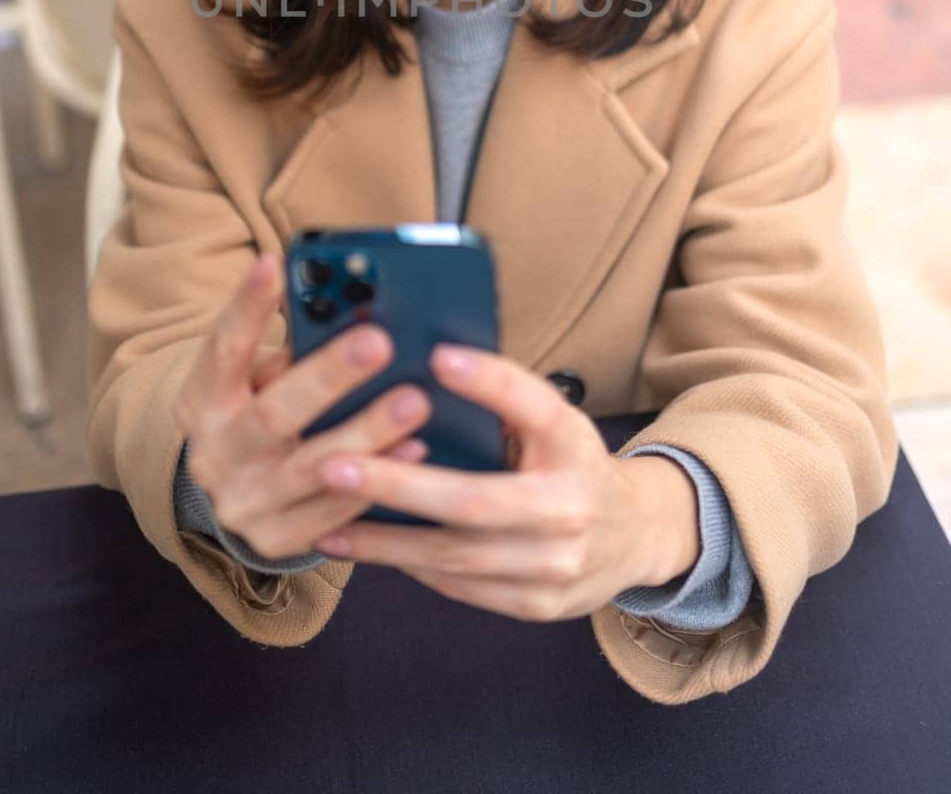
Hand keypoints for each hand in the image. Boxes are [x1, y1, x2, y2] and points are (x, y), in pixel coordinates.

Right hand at [173, 252, 433, 560]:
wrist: (236, 494)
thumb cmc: (262, 410)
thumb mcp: (258, 379)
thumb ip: (291, 353)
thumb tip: (351, 312)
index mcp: (202, 401)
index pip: (223, 348)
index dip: (246, 305)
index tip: (275, 263)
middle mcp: (214, 454)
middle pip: (274, 413)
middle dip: (328, 376)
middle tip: (378, 341)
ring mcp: (243, 503)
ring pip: (312, 467)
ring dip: (367, 432)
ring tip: (413, 400)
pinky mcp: (277, 540)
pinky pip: (335, 511)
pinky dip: (377, 480)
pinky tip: (417, 450)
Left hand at [309, 345, 698, 621]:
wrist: (635, 537)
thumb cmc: (572, 462)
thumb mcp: (556, 419)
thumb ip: (505, 399)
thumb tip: (427, 364)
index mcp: (575, 445)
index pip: (535, 406)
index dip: (489, 382)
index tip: (437, 356)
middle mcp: (570, 508)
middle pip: (475, 501)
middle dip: (397, 486)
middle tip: (333, 466)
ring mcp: (554, 566)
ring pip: (455, 556)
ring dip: (383, 540)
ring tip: (325, 518)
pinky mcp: (536, 605)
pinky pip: (459, 586)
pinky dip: (409, 565)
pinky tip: (365, 546)